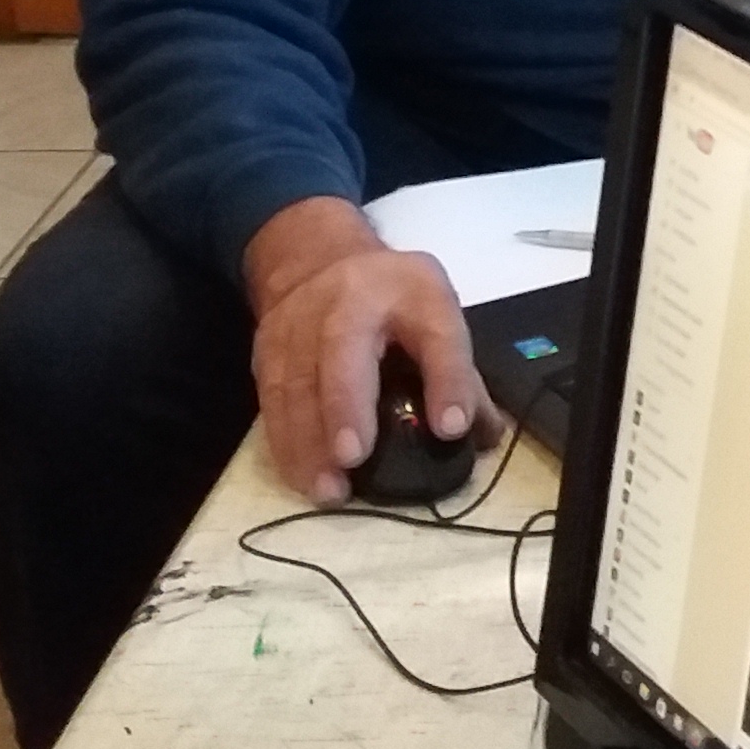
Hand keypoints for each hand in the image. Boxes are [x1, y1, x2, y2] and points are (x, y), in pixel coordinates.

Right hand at [241, 196, 486, 502]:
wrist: (317, 259)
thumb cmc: (393, 295)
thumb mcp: (436, 311)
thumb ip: (459, 372)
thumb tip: (483, 436)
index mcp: (411, 291)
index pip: (437, 334)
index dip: (448, 379)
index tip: (452, 427)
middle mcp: (349, 301)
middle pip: (344, 350)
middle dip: (346, 405)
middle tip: (354, 458)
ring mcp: (299, 322)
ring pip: (297, 381)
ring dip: (309, 441)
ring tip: (329, 489)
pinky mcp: (266, 349)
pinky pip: (271, 398)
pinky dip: (283, 441)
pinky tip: (300, 476)